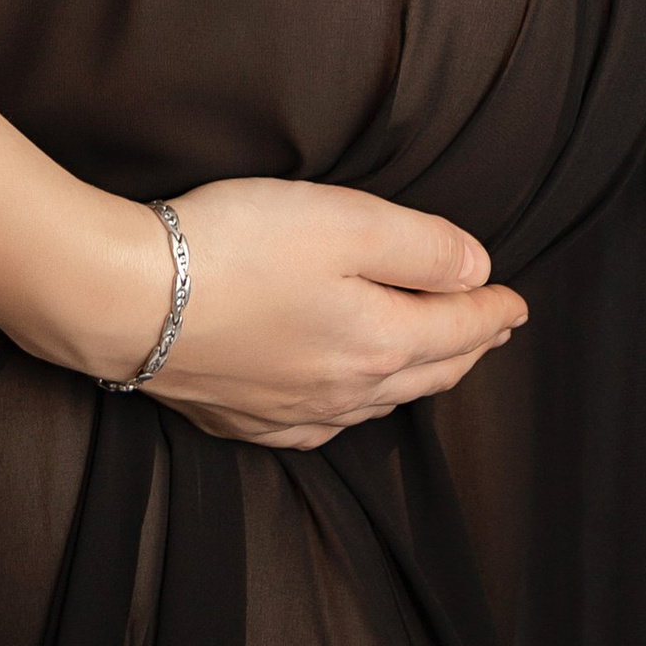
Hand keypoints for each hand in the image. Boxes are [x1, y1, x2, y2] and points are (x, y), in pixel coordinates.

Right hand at [94, 175, 525, 448]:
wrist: (128, 301)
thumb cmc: (236, 247)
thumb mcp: (344, 221)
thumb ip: (421, 247)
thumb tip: (478, 270)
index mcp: (380, 341)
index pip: (458, 327)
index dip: (493, 309)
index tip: (518, 302)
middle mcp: (347, 389)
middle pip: (427, 371)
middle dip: (467, 348)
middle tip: (491, 329)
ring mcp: (294, 411)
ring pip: (379, 401)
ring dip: (418, 377)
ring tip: (436, 359)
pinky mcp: (244, 417)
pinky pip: (323, 424)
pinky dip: (355, 407)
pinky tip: (348, 402)